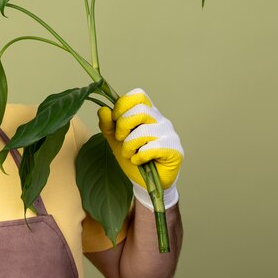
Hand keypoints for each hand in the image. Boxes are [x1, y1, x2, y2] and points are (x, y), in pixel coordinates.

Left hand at [98, 88, 182, 208]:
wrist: (144, 183)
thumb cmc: (132, 157)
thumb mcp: (115, 140)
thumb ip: (108, 124)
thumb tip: (103, 109)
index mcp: (147, 113)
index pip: (138, 95)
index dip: (122, 105)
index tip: (114, 120)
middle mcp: (160, 120)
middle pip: (140, 110)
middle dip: (123, 126)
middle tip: (120, 139)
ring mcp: (169, 134)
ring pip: (144, 131)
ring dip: (129, 145)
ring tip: (129, 154)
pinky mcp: (175, 150)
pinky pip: (153, 147)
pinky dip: (140, 156)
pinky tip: (139, 161)